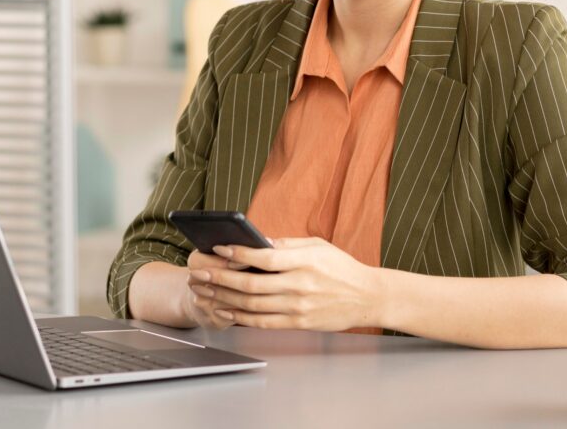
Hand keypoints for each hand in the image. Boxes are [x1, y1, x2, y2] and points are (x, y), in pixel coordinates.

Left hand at [189, 236, 380, 330]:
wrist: (367, 297)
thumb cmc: (341, 267)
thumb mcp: (318, 245)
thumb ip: (288, 244)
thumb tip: (259, 242)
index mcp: (304, 262)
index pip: (264, 258)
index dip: (238, 254)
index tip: (218, 248)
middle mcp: (299, 286)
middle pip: (251, 285)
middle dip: (220, 278)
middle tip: (200, 272)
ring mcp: (298, 307)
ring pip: (252, 305)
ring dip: (224, 298)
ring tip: (204, 291)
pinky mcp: (298, 323)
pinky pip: (263, 322)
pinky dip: (240, 317)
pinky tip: (225, 309)